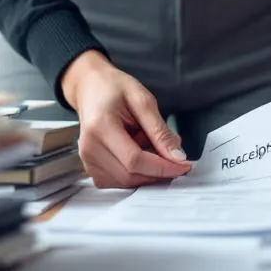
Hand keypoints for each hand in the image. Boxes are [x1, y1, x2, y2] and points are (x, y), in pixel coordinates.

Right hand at [61, 51, 191, 187]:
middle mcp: (89, 147)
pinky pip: (117, 182)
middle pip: (130, 175)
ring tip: (146, 144)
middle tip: (173, 157)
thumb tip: (177, 157)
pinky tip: (136, 154)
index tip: (184, 165)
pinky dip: (134, 174)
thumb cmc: (114, 89)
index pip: (135, 160)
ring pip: (125, 183)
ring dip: (145, 172)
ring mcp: (87, 159)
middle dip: (157, 171)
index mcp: (100, 127)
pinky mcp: (90, 167)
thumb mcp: (143, 100)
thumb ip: (160, 131)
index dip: (162, 167)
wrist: (90, 87)